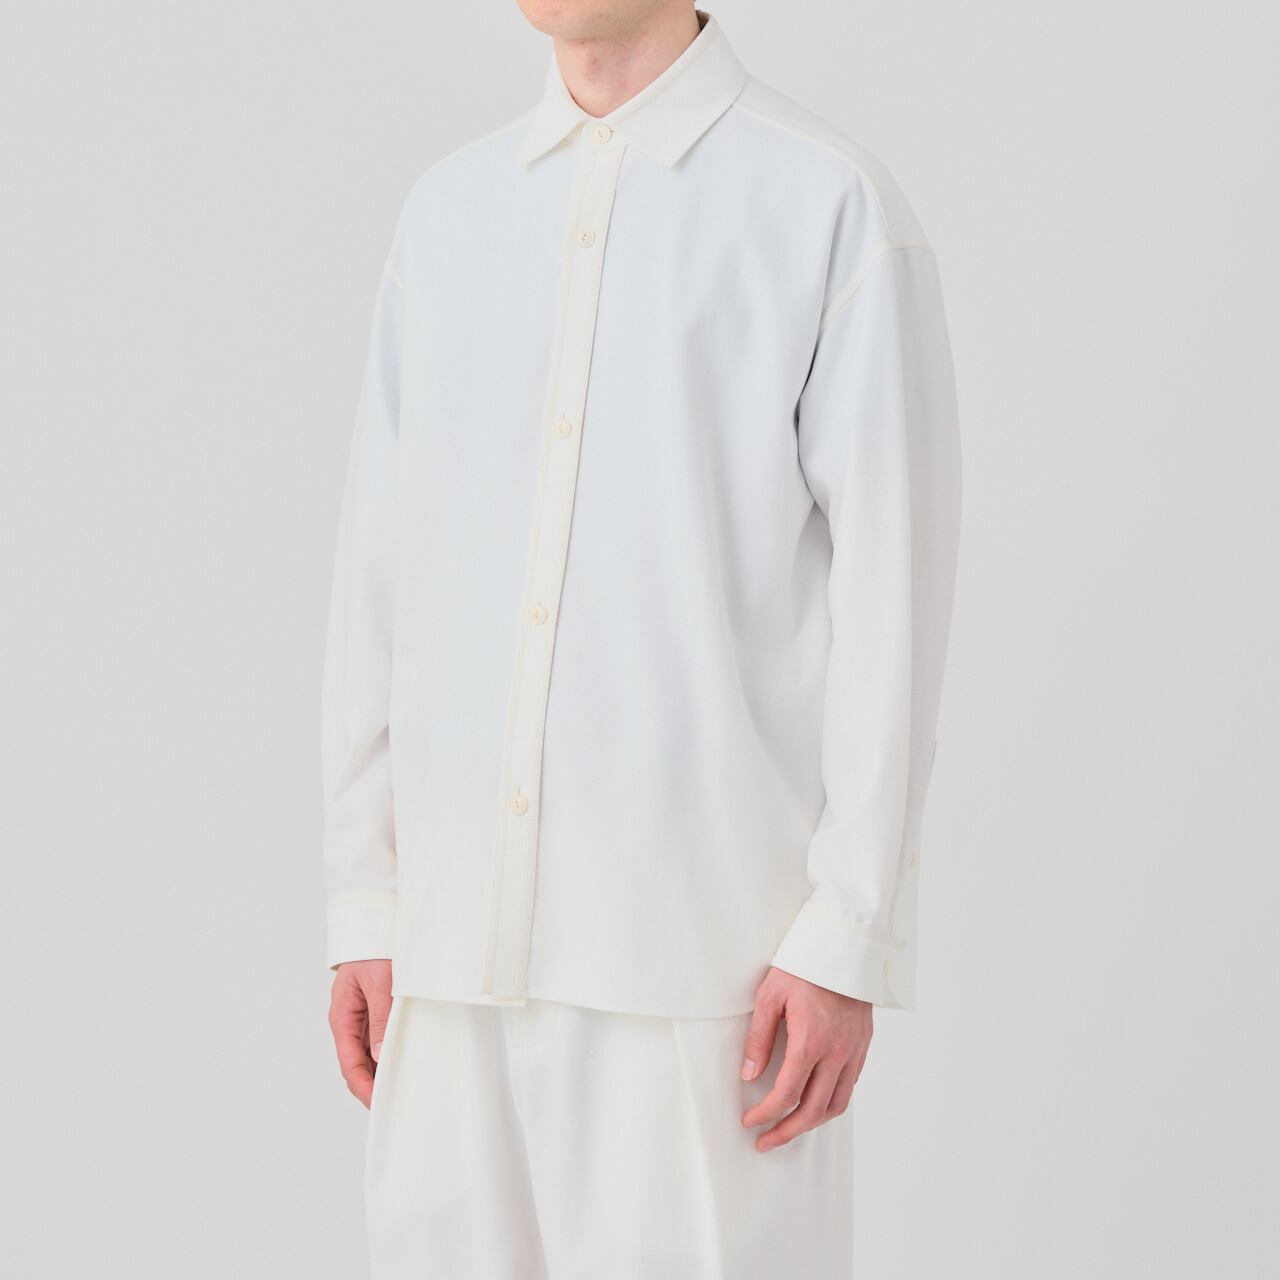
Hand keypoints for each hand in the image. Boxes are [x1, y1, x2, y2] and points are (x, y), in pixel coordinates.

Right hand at [329, 959, 392, 1107]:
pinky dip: (385, 1055)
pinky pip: (376, 1040)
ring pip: (366, 1055)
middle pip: (356, 1064)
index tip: (378, 1102)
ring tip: (398, 1088)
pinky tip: (400, 1062)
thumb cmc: (375, 950)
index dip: (363, 1086)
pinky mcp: (373, 1012)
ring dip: (378, 1072)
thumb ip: (380, 1018)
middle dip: (371, 1086)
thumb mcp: (380, 983)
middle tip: (393, 1102)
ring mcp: (360, 1018)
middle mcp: (348, 1021)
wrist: (376, 924)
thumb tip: (380, 1055)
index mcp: (342, 1017)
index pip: (349, 1063)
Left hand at [739, 967, 871, 1151]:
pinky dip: (830, 1102)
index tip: (750, 1122)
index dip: (766, 1114)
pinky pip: (849, 1086)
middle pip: (813, 1111)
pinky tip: (814, 1102)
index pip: (787, 1094)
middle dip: (787, 1132)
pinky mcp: (863, 1046)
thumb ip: (759, 1039)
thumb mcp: (770, 996)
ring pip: (836, 1104)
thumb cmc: (802, 967)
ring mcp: (854, 1051)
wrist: (843, 947)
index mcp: (811, 1041)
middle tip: (766, 1141)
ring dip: (811, 1124)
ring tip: (790, 1129)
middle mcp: (837, 1053)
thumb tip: (749, 1075)